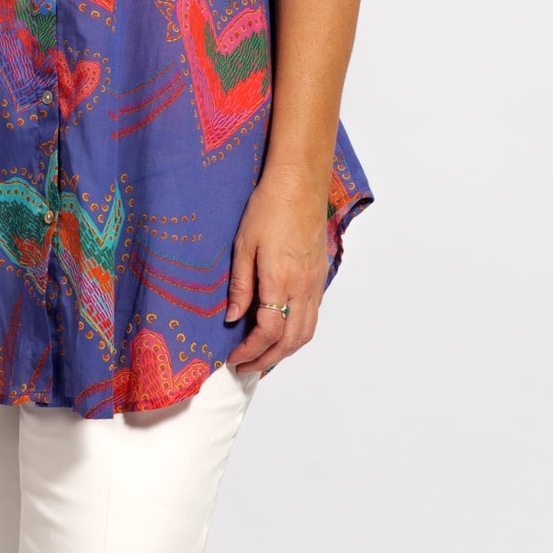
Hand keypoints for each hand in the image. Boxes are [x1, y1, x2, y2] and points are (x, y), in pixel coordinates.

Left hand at [223, 175, 329, 375]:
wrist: (300, 185)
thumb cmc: (269, 208)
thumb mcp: (244, 245)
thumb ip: (240, 285)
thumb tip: (232, 317)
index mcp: (281, 281)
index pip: (267, 332)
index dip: (249, 350)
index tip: (233, 357)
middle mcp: (303, 288)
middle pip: (289, 341)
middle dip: (266, 360)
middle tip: (245, 367)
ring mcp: (315, 284)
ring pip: (305, 333)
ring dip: (284, 351)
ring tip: (262, 357)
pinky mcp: (321, 277)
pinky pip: (312, 318)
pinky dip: (297, 335)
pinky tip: (282, 333)